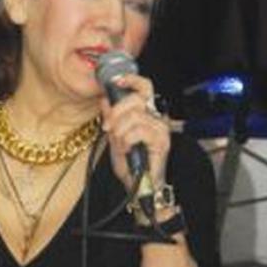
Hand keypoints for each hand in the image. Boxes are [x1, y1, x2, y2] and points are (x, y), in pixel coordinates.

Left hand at [100, 74, 170, 191]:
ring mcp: (161, 128)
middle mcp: (156, 117)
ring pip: (134, 116)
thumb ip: (111, 118)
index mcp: (146, 113)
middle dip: (115, 113)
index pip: (144, 87)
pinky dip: (127, 140)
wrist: (139, 187)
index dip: (132, 80)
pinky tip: (128, 149)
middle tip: (108, 128)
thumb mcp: (114, 137)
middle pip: (135, 99)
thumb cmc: (130, 163)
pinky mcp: (162, 140)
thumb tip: (104, 99)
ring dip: (120, 132)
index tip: (116, 81)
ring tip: (121, 145)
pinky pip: (138, 131)